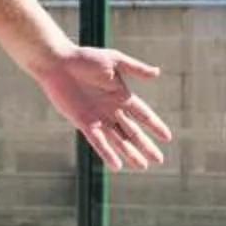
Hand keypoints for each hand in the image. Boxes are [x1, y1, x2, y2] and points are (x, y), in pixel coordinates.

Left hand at [37, 47, 172, 170]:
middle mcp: (112, 109)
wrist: (58, 64)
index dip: (155, 126)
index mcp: (121, 95)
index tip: (168, 137)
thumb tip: (158, 73)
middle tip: (159, 160)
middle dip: (146, 146)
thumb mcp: (114, 61)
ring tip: (143, 167)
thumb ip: (135, 69)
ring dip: (131, 154)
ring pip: (118, 140)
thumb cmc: (84, 58)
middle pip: (133, 132)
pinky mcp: (83, 122)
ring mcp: (98, 117)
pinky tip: (117, 166)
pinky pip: (98, 141)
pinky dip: (108, 153)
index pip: (143, 114)